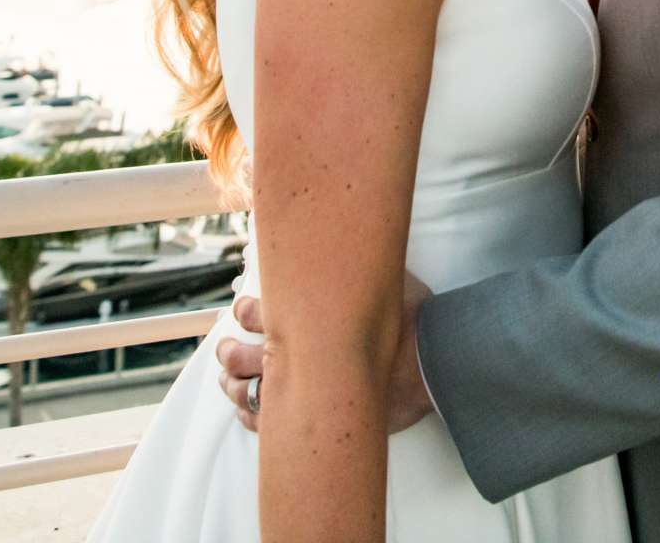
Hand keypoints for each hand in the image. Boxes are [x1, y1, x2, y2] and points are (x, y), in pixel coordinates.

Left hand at [215, 271, 436, 433]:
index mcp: (305, 318)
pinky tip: (246, 409)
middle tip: (226, 346)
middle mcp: (296, 357)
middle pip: (240, 356)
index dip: (242, 311)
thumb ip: (358, 262)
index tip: (240, 309)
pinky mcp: (316, 420)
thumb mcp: (386, 274)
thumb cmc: (411, 318)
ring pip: (246, 393)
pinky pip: (267, 425)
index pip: (254, 313)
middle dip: (228, 351)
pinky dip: (250, 416)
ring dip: (231, 384)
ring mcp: (303, 393)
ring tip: (227, 379)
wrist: (433, 363)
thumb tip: (352, 233)